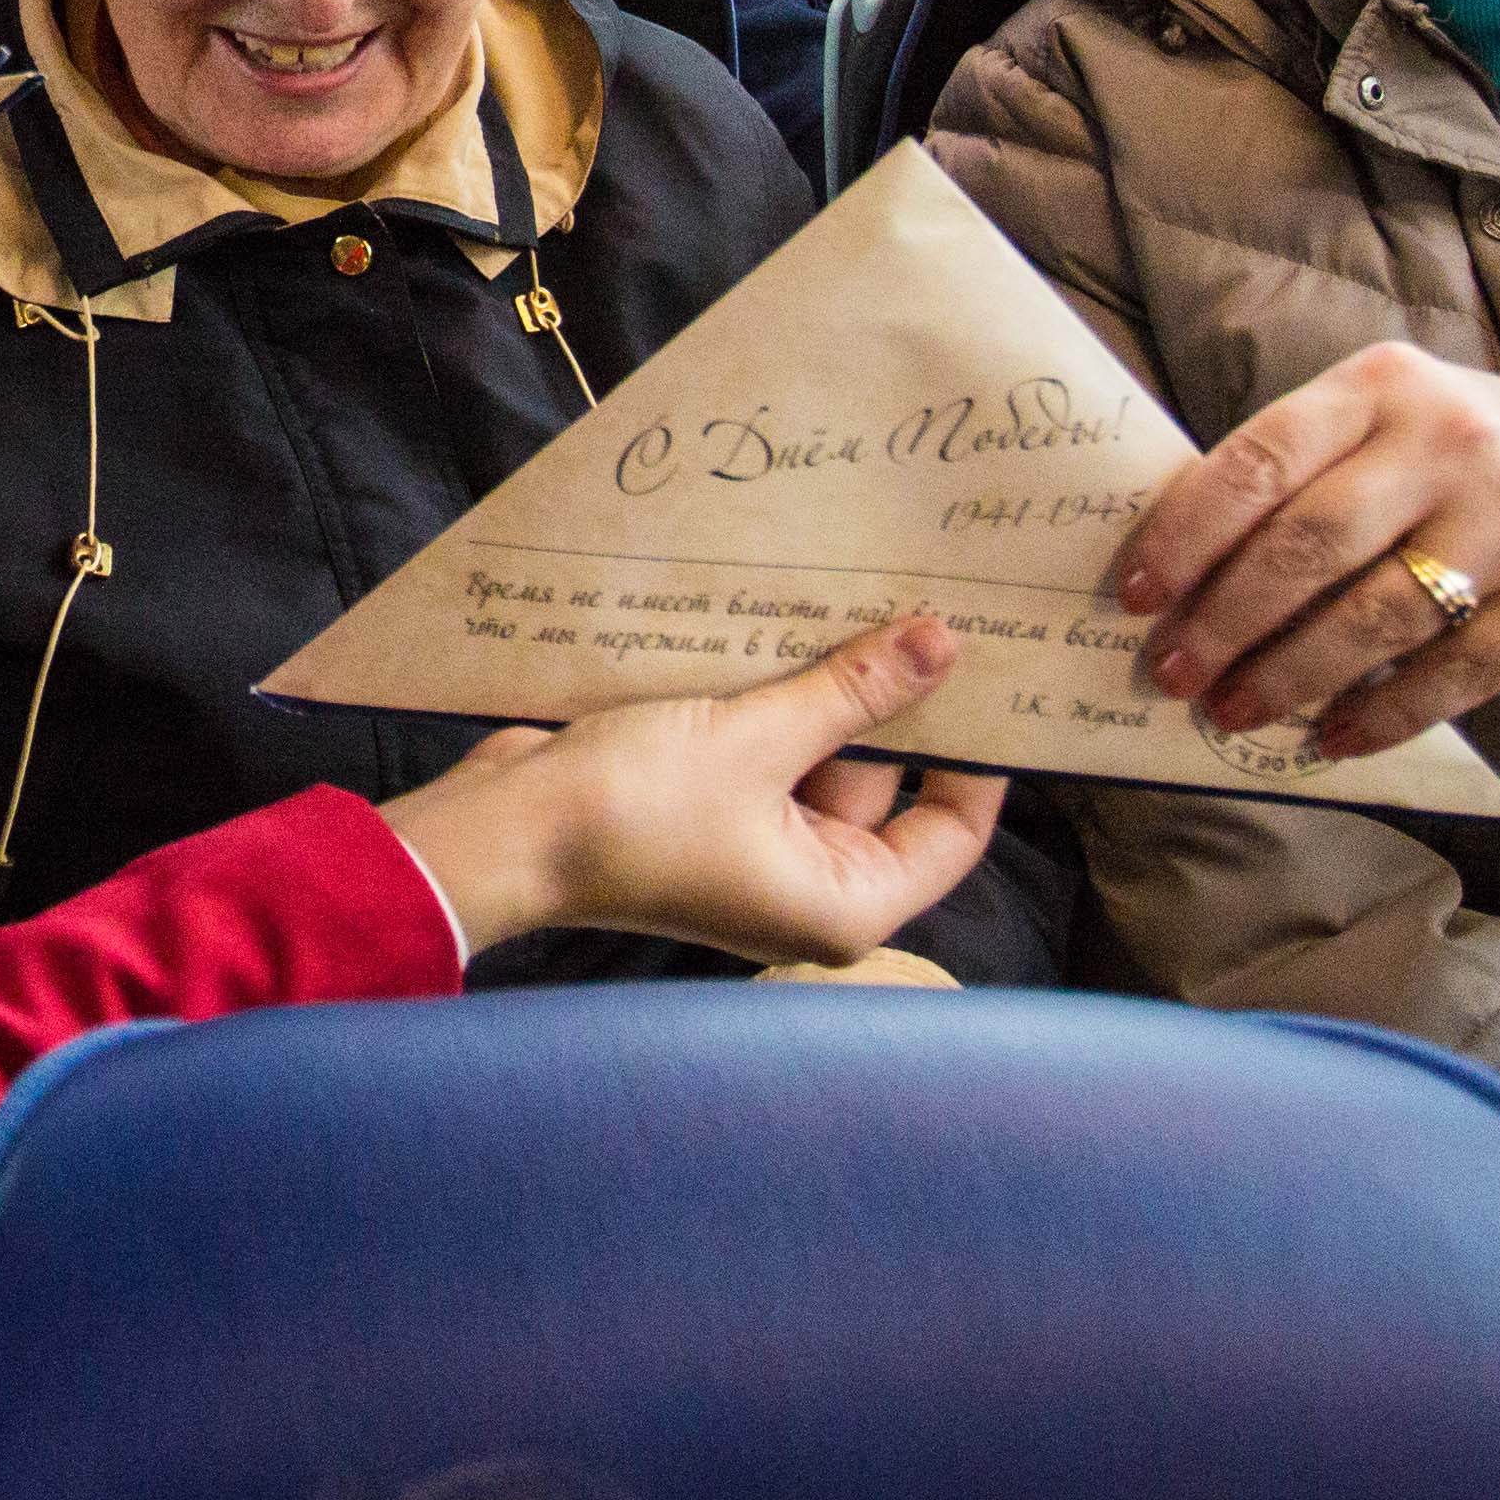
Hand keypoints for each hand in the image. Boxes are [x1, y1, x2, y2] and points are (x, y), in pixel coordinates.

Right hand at [378, 616, 1006, 965]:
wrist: (506, 829)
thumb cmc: (636, 809)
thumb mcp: (759, 738)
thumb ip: (855, 690)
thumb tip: (944, 642)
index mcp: (843, 900)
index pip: (953, 831)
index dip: (978, 753)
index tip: (994, 671)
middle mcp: (808, 881)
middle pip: (884, 782)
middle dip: (893, 702)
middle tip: (925, 608)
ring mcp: (755, 843)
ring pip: (821, 753)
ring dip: (827, 688)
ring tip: (855, 599)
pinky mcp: (710, 805)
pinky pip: (768, 746)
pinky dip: (777, 697)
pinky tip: (786, 626)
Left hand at [1115, 343, 1499, 762]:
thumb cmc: (1463, 456)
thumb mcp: (1389, 420)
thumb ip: (1302, 470)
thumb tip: (1176, 568)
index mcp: (1383, 382)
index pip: (1260, 458)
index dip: (1187, 534)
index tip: (1135, 595)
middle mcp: (1452, 439)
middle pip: (1309, 545)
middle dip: (1226, 620)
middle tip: (1174, 672)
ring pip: (1375, 618)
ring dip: (1290, 676)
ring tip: (1235, 709)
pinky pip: (1453, 674)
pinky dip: (1381, 714)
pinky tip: (1330, 737)